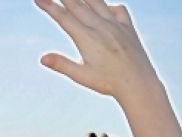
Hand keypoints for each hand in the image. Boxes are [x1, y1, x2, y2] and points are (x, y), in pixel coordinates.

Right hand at [34, 0, 159, 101]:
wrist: (138, 83)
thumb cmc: (109, 83)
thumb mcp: (82, 76)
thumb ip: (62, 64)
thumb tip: (43, 58)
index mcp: (87, 39)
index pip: (64, 18)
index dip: (50, 6)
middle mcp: (101, 27)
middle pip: (78, 5)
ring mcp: (116, 25)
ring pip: (97, 2)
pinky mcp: (128, 28)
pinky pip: (118, 9)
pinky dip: (108, 6)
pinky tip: (105, 8)